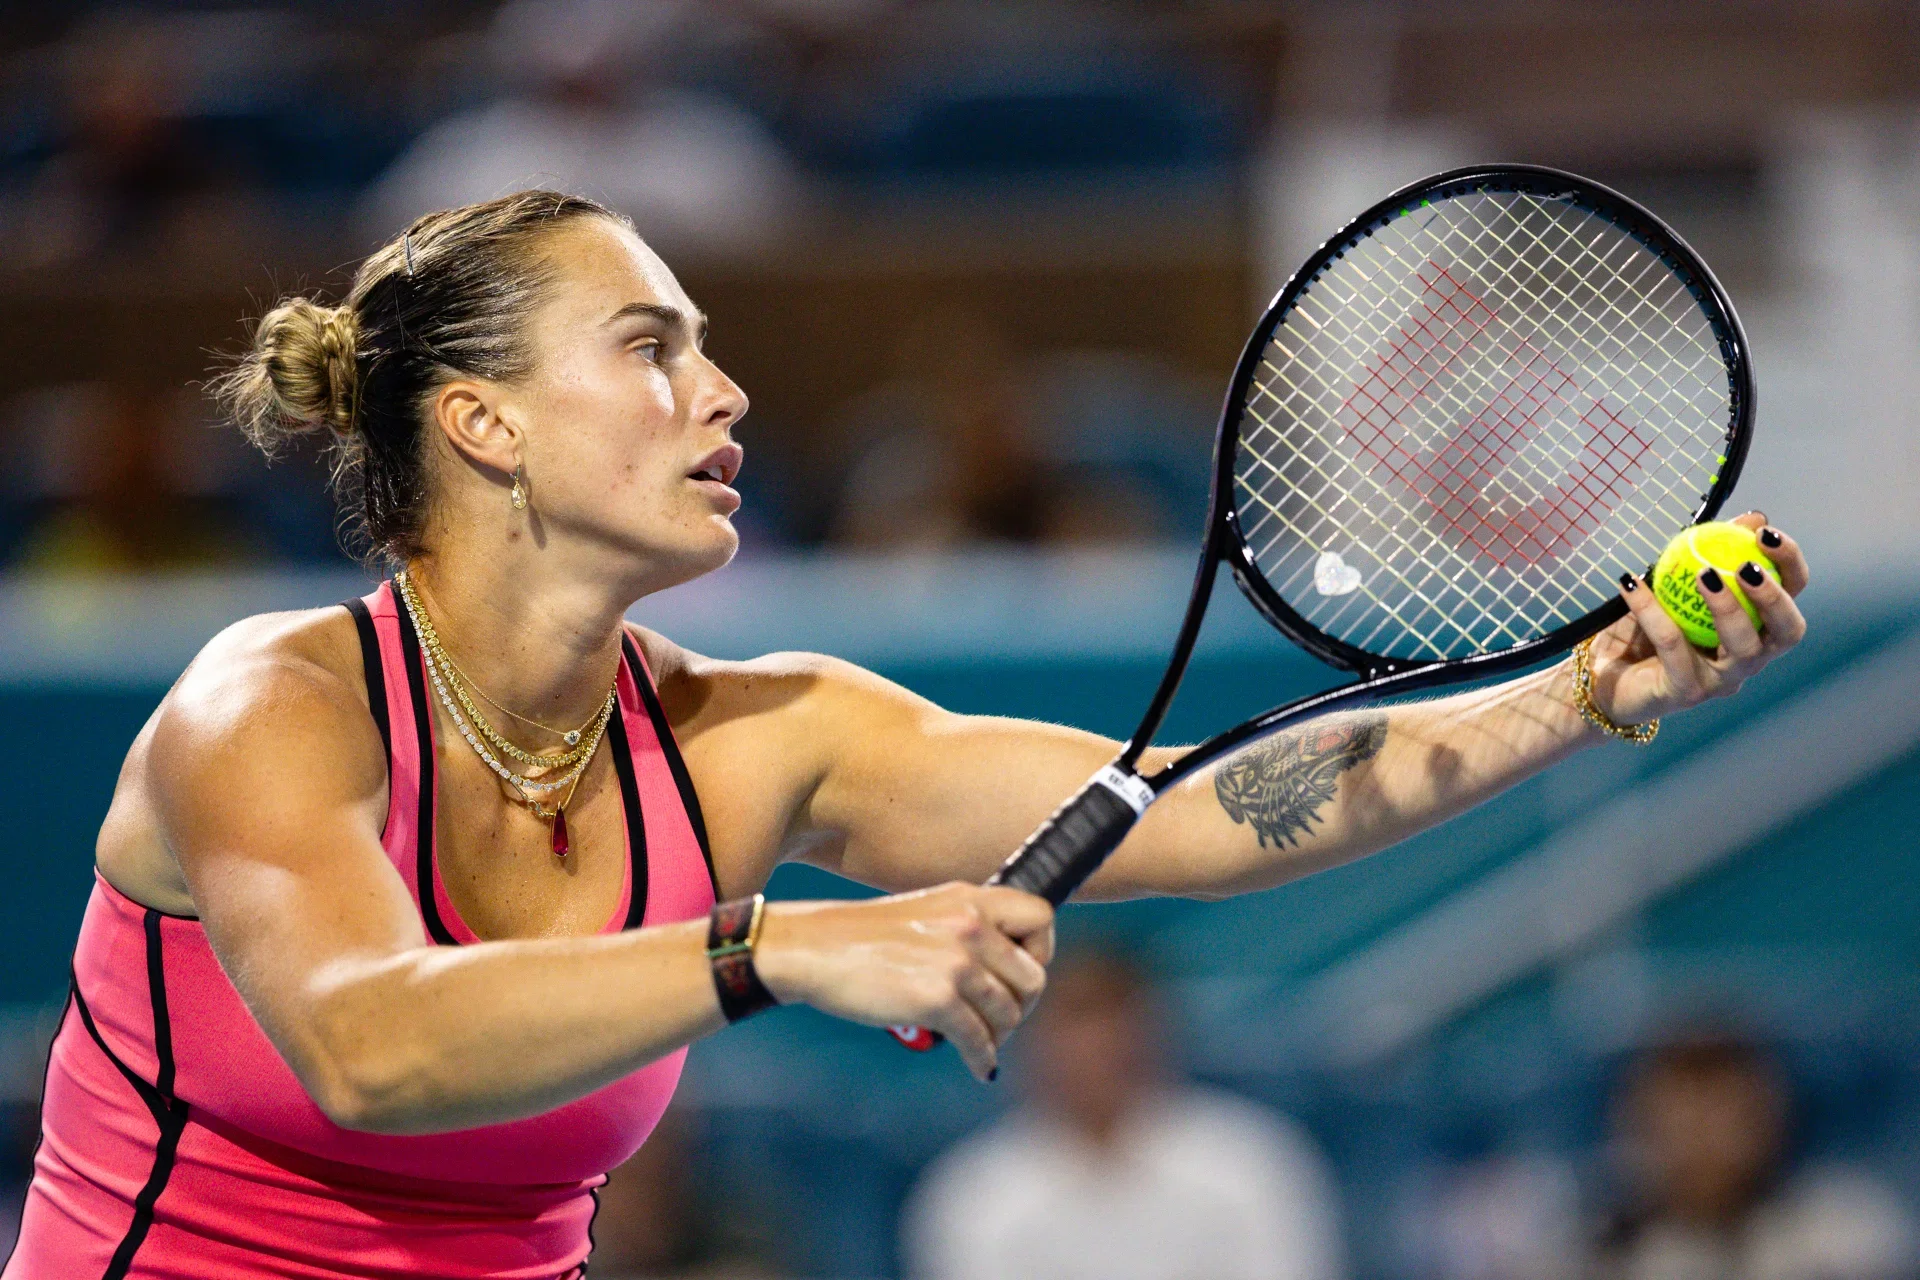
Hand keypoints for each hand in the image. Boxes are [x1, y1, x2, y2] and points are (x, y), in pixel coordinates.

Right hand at [752, 883, 1052, 1080]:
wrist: (813, 949)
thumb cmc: (866, 937)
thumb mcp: (928, 911)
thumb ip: (969, 927)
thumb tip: (1008, 969)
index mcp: (970, 898)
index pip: (1041, 917)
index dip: (1040, 951)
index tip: (1018, 972)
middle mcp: (970, 926)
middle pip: (1033, 978)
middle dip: (1020, 1004)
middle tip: (998, 1016)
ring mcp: (955, 964)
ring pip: (1009, 1014)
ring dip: (998, 1034)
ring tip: (980, 1039)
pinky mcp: (936, 1000)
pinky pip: (980, 1041)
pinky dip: (982, 1059)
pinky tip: (977, 1065)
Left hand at [1591, 512, 1808, 725]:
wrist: (1597, 675)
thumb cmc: (1643, 628)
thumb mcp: (1675, 585)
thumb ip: (1710, 555)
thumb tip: (1752, 516)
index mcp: (1755, 629)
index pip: (1791, 596)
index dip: (1789, 565)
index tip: (1765, 533)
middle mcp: (1748, 658)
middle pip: (1787, 632)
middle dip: (1775, 597)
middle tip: (1747, 566)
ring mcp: (1720, 681)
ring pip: (1743, 648)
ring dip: (1727, 608)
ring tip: (1703, 574)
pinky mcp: (1685, 693)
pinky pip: (1673, 647)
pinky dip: (1653, 611)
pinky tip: (1632, 583)